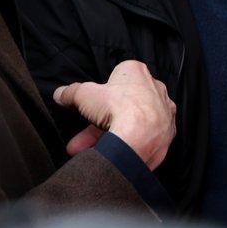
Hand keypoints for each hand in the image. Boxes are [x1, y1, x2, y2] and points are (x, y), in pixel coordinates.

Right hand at [53, 59, 175, 168]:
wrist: (140, 136)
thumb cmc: (117, 107)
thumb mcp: (84, 95)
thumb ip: (71, 92)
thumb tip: (61, 93)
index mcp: (139, 73)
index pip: (118, 78)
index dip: (101, 93)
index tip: (90, 105)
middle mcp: (156, 91)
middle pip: (123, 106)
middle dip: (99, 122)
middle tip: (82, 136)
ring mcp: (163, 114)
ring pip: (131, 125)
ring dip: (108, 137)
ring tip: (87, 151)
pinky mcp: (165, 136)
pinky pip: (141, 140)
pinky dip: (126, 146)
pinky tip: (108, 154)